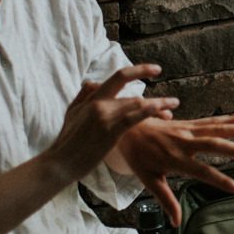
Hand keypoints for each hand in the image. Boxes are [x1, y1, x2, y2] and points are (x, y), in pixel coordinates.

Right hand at [45, 64, 177, 182]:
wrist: (59, 164)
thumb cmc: (66, 142)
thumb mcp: (72, 114)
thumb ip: (83, 97)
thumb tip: (94, 82)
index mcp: (90, 98)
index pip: (117, 76)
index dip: (137, 69)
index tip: (154, 69)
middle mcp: (97, 102)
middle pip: (126, 82)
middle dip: (145, 73)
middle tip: (160, 71)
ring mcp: (103, 115)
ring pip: (136, 101)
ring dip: (158, 102)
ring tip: (173, 105)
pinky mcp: (109, 131)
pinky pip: (134, 117)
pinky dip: (150, 111)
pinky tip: (163, 110)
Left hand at [116, 115, 233, 223]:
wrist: (125, 126)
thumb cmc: (137, 155)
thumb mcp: (149, 180)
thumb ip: (166, 200)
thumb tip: (176, 222)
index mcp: (175, 159)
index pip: (202, 172)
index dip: (220, 180)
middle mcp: (184, 143)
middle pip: (214, 145)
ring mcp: (187, 131)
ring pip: (216, 129)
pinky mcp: (188, 124)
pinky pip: (210, 121)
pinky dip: (227, 120)